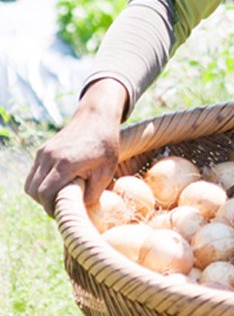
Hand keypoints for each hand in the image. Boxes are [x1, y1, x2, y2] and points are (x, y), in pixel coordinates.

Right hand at [24, 79, 126, 216]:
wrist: (98, 117)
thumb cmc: (106, 145)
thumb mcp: (107, 171)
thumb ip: (93, 193)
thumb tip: (79, 210)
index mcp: (66, 163)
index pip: (45, 194)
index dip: (51, 208)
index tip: (63, 211)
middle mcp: (50, 156)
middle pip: (34, 191)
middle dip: (45, 203)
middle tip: (61, 205)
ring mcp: (44, 152)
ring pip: (30, 183)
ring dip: (41, 194)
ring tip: (60, 194)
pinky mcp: (43, 149)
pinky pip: (34, 173)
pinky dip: (40, 182)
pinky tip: (57, 183)